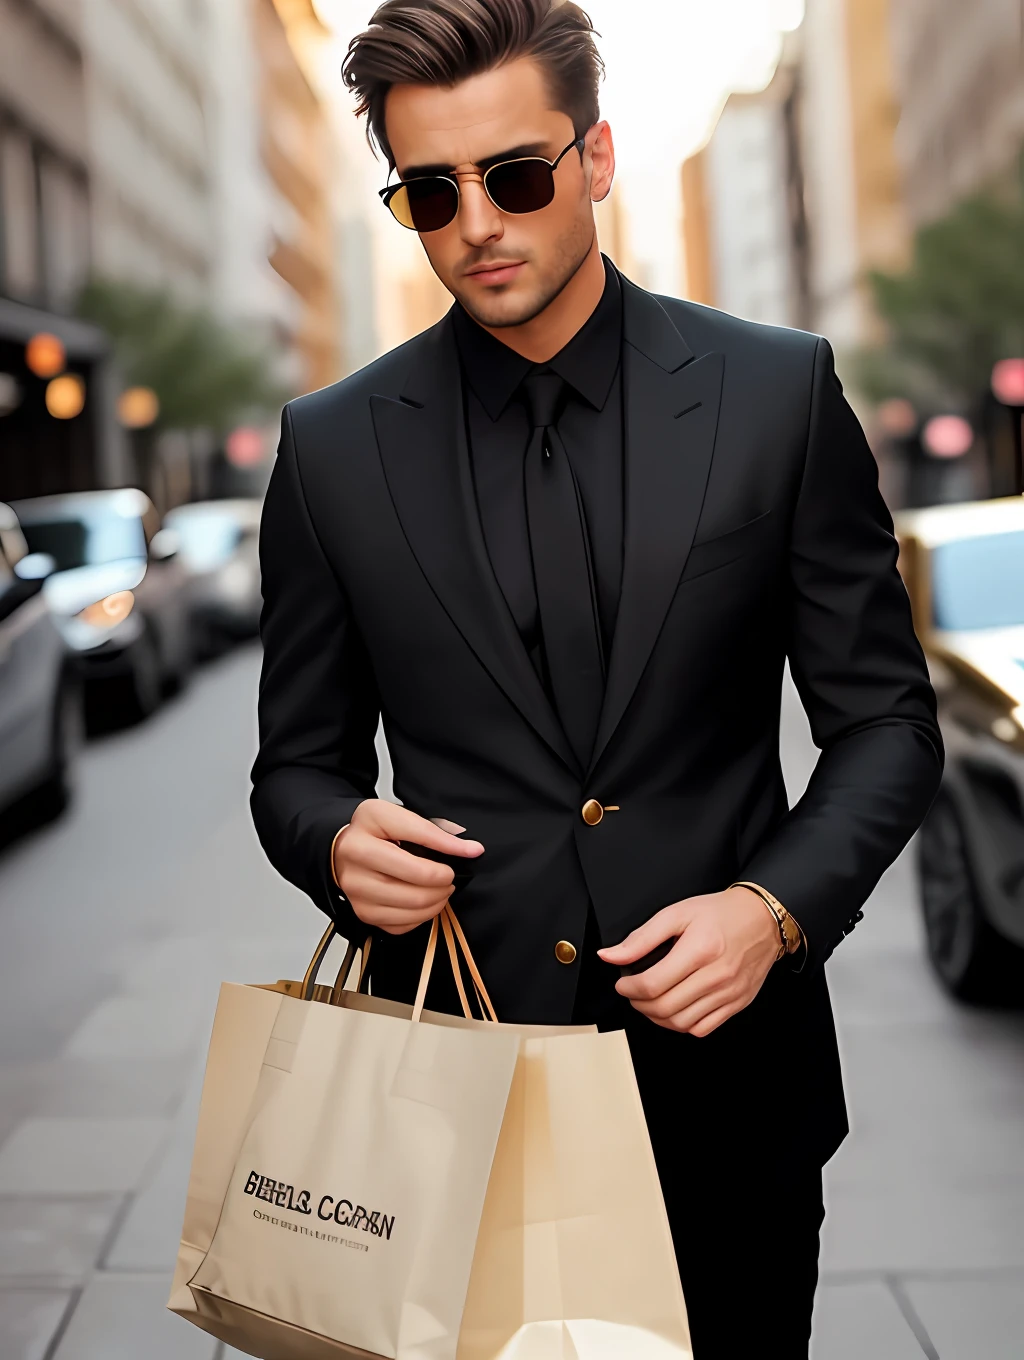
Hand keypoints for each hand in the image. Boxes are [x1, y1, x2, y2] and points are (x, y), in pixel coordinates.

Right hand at [332, 801, 483, 935]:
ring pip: (413, 904)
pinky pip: (403, 924)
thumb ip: (434, 829)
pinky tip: (423, 902)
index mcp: (368, 821)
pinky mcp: (362, 913)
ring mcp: (357, 889)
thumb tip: (469, 849)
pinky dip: (422, 916)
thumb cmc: (373, 833)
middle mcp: (357, 856)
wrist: (341, 852)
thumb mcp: (399, 817)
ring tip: (441, 889)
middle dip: (445, 879)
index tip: (472, 851)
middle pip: (417, 877)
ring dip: (438, 899)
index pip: (419, 834)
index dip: (451, 846)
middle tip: (450, 875)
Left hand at [598, 886, 779, 1036]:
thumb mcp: (677, 913)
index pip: (653, 984)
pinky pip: (703, 1028)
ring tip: (650, 1002)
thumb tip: (610, 955)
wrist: (762, 918)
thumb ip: (642, 938)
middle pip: (665, 1007)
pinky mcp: (736, 1004)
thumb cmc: (721, 913)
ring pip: (681, 1023)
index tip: (623, 983)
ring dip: (657, 1017)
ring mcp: (728, 993)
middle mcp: (716, 975)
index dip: (629, 988)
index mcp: (699, 950)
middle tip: (633, 993)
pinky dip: (682, 1025)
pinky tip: (675, 1010)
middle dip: (639, 1004)